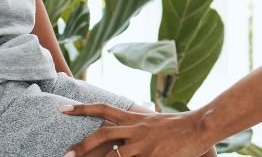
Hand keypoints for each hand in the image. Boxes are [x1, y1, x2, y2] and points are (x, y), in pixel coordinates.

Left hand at [60, 103, 214, 156]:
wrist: (198, 127)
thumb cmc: (176, 125)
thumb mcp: (151, 120)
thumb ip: (134, 125)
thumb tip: (118, 130)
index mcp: (133, 118)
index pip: (103, 109)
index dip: (82, 108)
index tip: (62, 109)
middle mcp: (135, 130)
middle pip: (103, 134)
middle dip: (82, 146)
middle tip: (66, 155)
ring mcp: (143, 146)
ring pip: (115, 156)